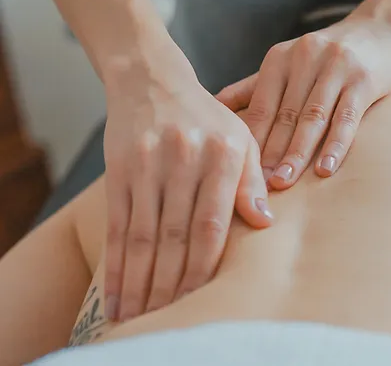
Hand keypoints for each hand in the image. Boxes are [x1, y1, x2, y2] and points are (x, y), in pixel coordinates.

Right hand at [102, 40, 271, 321]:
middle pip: (176, 236)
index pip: (213, 224)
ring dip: (140, 282)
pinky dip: (115, 262)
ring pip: (143, 236)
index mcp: (222, 154)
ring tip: (137, 317)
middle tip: (165, 320)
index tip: (200, 300)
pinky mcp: (119, 168)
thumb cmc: (205, 116)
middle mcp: (185, 158)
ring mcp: (148, 163)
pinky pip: (117, 224)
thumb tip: (264, 224)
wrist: (152, 80)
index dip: (204, 267)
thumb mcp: (240, 138)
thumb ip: (252, 181)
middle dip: (170, 285)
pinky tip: (115, 291)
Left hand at [216, 4, 390, 189]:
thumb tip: (214, 106)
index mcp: (280, 58)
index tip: (240, 171)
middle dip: (270, 152)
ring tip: (284, 181)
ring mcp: (335, 67)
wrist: (380, 30)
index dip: (250, 140)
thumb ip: (253, 86)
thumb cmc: (326, 56)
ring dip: (297, 152)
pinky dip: (336, 144)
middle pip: (284, 115)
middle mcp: (304, 58)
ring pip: (313, 117)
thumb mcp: (288, 63)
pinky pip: (347, 117)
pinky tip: (326, 169)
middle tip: (258, 186)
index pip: (260, 106)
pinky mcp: (363, 79)